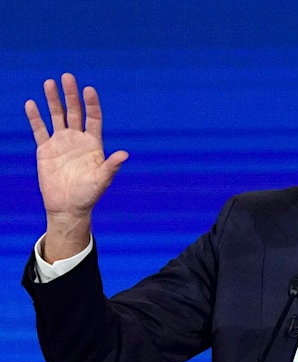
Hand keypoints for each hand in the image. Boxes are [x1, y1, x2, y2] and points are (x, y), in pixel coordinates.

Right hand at [25, 73, 127, 260]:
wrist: (69, 207)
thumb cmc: (89, 195)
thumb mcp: (102, 180)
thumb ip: (112, 166)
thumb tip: (125, 154)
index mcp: (93, 144)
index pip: (93, 118)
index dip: (91, 104)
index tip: (89, 90)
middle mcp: (77, 139)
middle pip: (74, 112)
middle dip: (71, 95)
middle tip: (67, 77)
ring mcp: (61, 143)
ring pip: (57, 116)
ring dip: (53, 100)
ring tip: (49, 83)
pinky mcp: (45, 150)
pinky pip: (40, 130)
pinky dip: (35, 117)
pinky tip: (31, 104)